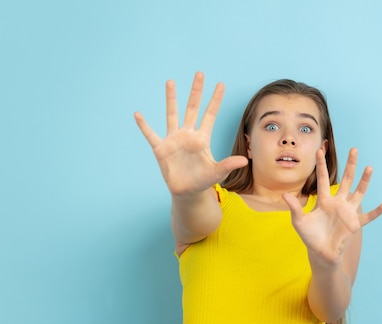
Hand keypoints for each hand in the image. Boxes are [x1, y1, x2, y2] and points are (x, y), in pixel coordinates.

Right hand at [134, 72, 247, 195]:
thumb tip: (244, 161)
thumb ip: (228, 165)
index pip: (210, 115)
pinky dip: (144, 125)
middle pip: (192, 108)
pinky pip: (151, 134)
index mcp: (202, 138)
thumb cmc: (203, 181)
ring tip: (170, 82)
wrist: (187, 192)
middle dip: (196, 91)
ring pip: (172, 115)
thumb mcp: (217, 173)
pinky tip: (138, 114)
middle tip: (200, 73)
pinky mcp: (161, 149)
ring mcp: (173, 140)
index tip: (221, 84)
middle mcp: (188, 135)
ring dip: (171, 98)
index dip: (215, 100)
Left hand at [283, 148, 381, 262]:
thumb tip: (283, 195)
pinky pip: (368, 217)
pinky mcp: (355, 224)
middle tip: (354, 149)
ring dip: (364, 181)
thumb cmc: (310, 236)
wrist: (321, 253)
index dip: (321, 165)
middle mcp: (338, 203)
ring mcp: (348, 212)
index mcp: (324, 200)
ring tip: (369, 168)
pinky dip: (376, 212)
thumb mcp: (299, 221)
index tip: (320, 150)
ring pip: (358, 193)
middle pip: (346, 180)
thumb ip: (294, 208)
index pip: (322, 179)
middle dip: (350, 165)